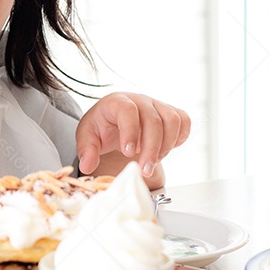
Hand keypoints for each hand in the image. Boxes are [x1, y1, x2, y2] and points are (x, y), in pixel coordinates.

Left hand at [74, 93, 190, 183]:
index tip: (127, 153)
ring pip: (172, 121)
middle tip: (144, 170)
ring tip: (153, 162)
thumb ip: (86, 151)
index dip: (130, 131)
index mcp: (116, 102)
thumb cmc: (102, 127)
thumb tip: (87, 165)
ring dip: (166, 146)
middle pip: (153, 120)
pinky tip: (166, 150)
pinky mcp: (169, 112)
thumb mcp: (87, 137)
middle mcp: (139, 100)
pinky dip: (179, 138)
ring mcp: (156, 105)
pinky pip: (183, 121)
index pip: (127, 110)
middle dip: (151, 149)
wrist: (113, 120)